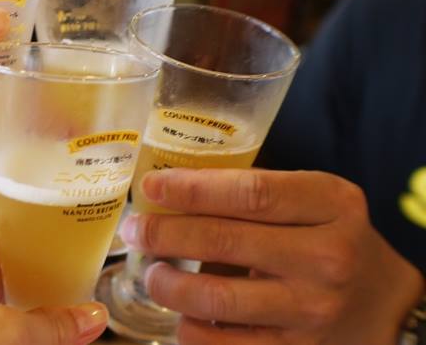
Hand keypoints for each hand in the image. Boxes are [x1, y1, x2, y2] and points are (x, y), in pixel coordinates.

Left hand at [0, 228, 108, 344]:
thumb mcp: (2, 335)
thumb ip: (51, 325)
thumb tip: (92, 317)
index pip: (4, 236)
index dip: (41, 242)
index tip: (76, 249)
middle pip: (2, 274)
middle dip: (41, 288)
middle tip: (82, 294)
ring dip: (28, 319)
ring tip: (69, 326)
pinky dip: (9, 337)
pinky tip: (35, 343)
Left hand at [121, 168, 425, 344]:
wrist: (380, 303)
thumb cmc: (329, 238)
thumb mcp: (311, 201)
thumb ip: (253, 193)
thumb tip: (167, 192)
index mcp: (330, 204)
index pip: (250, 193)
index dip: (191, 189)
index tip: (151, 187)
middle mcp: (327, 257)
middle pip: (224, 241)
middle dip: (163, 234)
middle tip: (135, 230)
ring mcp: (312, 310)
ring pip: (214, 299)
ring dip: (166, 284)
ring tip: (152, 272)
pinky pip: (219, 344)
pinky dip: (187, 326)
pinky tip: (182, 310)